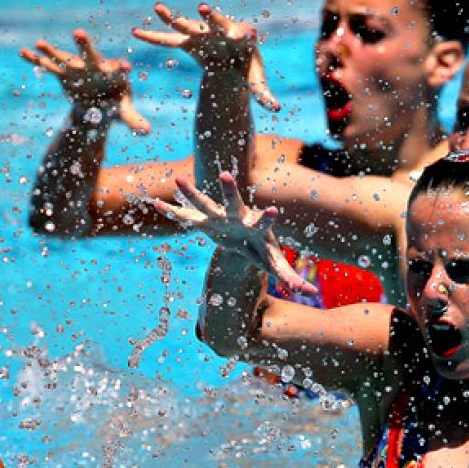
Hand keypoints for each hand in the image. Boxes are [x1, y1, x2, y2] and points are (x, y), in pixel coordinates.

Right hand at [20, 30, 151, 134]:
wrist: (97, 101)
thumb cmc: (114, 103)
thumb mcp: (123, 112)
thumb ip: (133, 119)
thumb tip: (146, 132)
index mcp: (114, 73)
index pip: (119, 69)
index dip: (121, 68)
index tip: (125, 65)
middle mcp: (95, 66)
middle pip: (90, 54)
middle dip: (84, 45)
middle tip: (78, 33)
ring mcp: (77, 68)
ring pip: (64, 57)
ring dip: (52, 51)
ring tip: (40, 43)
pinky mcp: (63, 73)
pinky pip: (48, 66)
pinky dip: (36, 60)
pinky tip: (23, 52)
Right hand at [132, 3, 280, 111]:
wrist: (230, 56)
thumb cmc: (245, 65)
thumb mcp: (254, 79)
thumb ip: (262, 92)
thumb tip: (276, 108)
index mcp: (240, 38)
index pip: (242, 34)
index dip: (243, 34)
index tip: (247, 34)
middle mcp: (220, 30)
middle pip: (214, 23)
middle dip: (209, 18)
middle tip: (203, 9)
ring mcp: (202, 33)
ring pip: (186, 26)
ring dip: (172, 19)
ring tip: (157, 8)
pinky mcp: (188, 40)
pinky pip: (168, 39)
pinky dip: (153, 36)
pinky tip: (136, 32)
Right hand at [144, 172, 315, 295]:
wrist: (244, 237)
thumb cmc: (262, 248)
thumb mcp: (275, 263)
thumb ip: (291, 275)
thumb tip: (312, 291)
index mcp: (255, 226)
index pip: (263, 222)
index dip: (267, 219)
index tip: (273, 211)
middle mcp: (236, 216)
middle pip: (232, 202)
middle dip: (228, 191)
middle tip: (225, 176)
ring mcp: (219, 217)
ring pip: (205, 203)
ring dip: (191, 193)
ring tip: (177, 180)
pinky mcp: (204, 221)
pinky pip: (186, 216)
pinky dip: (172, 212)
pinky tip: (156, 203)